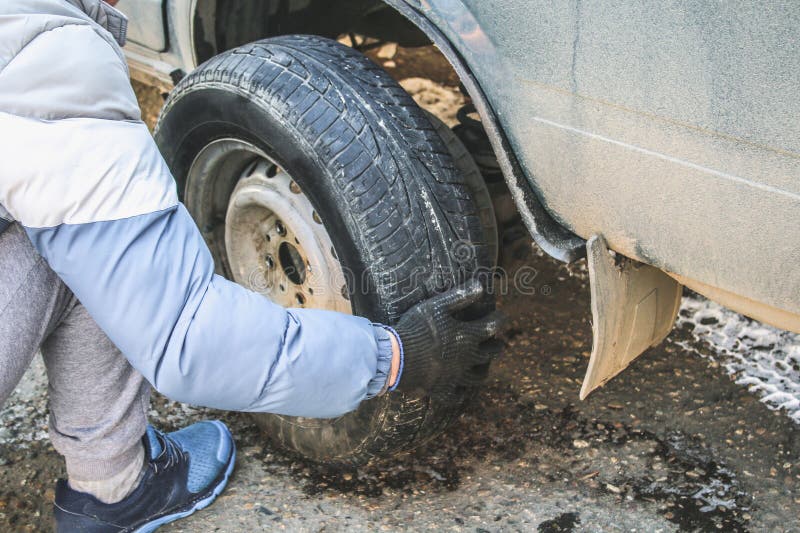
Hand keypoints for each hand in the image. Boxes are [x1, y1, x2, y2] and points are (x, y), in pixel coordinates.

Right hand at [392, 279, 502, 393]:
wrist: (397, 358)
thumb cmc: (417, 328)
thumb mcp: (437, 306)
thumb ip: (459, 296)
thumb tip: (480, 285)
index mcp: (467, 336)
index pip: (492, 326)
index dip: (499, 320)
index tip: (502, 316)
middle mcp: (466, 358)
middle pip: (489, 354)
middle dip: (496, 347)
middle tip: (499, 343)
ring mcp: (455, 376)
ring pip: (476, 378)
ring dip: (483, 372)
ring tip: (485, 369)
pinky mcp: (442, 389)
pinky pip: (455, 396)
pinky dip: (460, 395)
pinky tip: (461, 394)